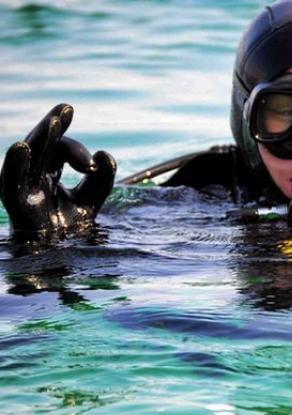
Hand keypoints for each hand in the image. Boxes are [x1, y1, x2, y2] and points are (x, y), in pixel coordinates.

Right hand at [0, 103, 115, 240]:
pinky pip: (11, 181)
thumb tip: (104, 154)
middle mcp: (35, 174)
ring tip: (54, 122)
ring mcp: (24, 186)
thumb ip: (103, 180)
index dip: (75, 149)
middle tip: (66, 110)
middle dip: (54, 128)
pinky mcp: (17, 203)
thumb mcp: (92, 200)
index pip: (61, 149)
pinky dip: (15, 165)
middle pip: (43, 145)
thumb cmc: (70, 226)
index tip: (89, 155)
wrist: (60, 252)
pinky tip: (22, 147)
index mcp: (50, 170)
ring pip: (29, 156)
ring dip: (41, 138)